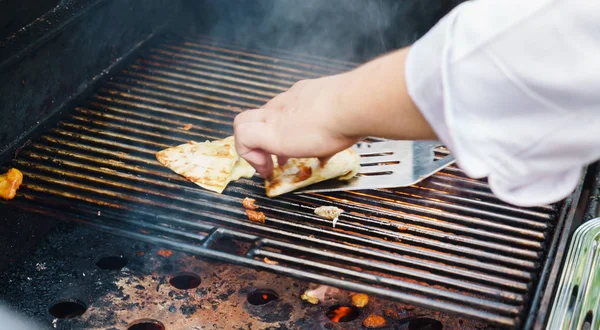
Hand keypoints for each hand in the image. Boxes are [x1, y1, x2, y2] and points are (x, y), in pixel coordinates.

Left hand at [233, 47, 435, 178]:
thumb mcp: (345, 119)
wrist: (352, 104)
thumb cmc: (356, 109)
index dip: (280, 129)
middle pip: (258, 116)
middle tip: (271, 160)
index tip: (287, 148)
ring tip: (266, 168)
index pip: (281, 110)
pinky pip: (242, 141)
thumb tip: (341, 147)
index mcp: (303, 97)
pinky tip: (267, 169)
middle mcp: (285, 103)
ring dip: (252, 149)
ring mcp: (275, 116)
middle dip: (261, 139)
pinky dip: (250, 157)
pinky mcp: (269, 132)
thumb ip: (339, 132)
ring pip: (242, 124)